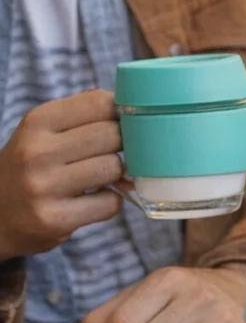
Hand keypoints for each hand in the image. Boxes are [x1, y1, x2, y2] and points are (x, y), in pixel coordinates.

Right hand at [0, 90, 122, 262]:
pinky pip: (111, 203)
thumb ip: (85, 114)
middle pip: (113, 135)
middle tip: (107, 154)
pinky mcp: (55, 219)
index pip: (101, 102)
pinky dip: (109, 202)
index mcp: (37, 121)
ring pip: (114, 168)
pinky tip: (91, 201)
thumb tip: (134, 109)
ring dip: (115, 175)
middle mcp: (36, 152)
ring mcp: (44, 187)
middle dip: (121, 145)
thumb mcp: (45, 131)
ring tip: (97, 178)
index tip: (118, 124)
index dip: (119, 114)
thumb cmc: (33, 165)